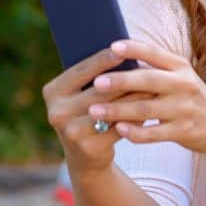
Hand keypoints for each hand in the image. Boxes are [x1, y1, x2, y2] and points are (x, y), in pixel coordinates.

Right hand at [41, 45, 153, 174]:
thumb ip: (92, 77)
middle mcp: (57, 112)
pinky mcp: (89, 148)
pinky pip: (119, 128)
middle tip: (148, 67)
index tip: (124, 50)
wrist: (85, 156)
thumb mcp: (80, 94)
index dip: (103, 60)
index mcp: (52, 92)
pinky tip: (150, 109)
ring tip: (153, 86)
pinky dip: (136, 118)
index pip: (81, 71)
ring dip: (134, 97)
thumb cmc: (87, 112)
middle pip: (98, 91)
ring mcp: (71, 132)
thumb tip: (123, 54)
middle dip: (125, 79)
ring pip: (111, 110)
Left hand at [85, 39, 205, 157]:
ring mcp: (185, 109)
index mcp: (180, 66)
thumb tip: (115, 56)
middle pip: (148, 80)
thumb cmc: (190, 98)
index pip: (155, 53)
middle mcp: (184, 84)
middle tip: (96, 83)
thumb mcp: (180, 77)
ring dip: (118, 110)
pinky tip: (118, 129)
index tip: (112, 46)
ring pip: (146, 109)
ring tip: (95, 111)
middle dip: (120, 81)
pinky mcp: (184, 131)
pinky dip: (135, 132)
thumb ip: (155, 68)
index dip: (134, 49)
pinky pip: (154, 133)